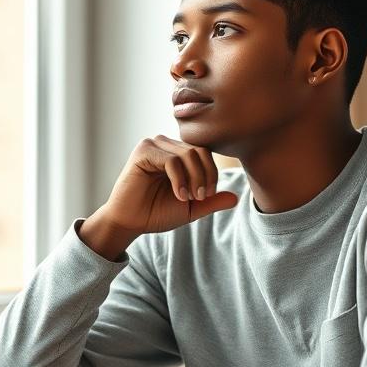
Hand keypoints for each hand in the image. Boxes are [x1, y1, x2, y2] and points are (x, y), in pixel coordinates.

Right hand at [99, 135, 239, 237]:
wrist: (130, 222)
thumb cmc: (156, 213)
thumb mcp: (191, 207)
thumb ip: (212, 201)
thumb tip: (236, 198)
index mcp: (177, 152)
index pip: (205, 151)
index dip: (212, 172)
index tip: (208, 196)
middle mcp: (166, 144)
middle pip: (200, 150)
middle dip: (205, 176)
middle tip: (201, 197)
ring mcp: (154, 144)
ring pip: (188, 154)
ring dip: (194, 179)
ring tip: (188, 197)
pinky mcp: (144, 151)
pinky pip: (172, 160)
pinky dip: (179, 179)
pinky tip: (178, 194)